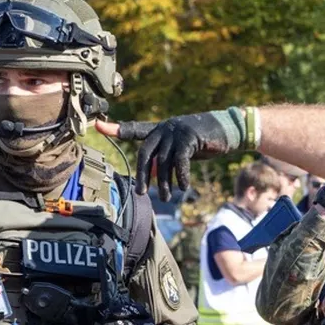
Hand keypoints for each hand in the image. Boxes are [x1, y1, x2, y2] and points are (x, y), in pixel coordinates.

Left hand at [97, 110, 245, 199]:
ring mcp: (176, 130)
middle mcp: (164, 128)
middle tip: (142, 192)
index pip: (134, 130)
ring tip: (168, 197)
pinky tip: (184, 187)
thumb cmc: (203, 141)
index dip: (116, 129)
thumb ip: (164, 159)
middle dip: (144, 175)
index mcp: (159, 129)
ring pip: (164, 161)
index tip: (97, 126)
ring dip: (166, 182)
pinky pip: (180, 160)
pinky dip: (181, 175)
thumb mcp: (180, 150)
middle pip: (145, 153)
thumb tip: (152, 174)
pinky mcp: (189, 136)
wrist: (227, 131)